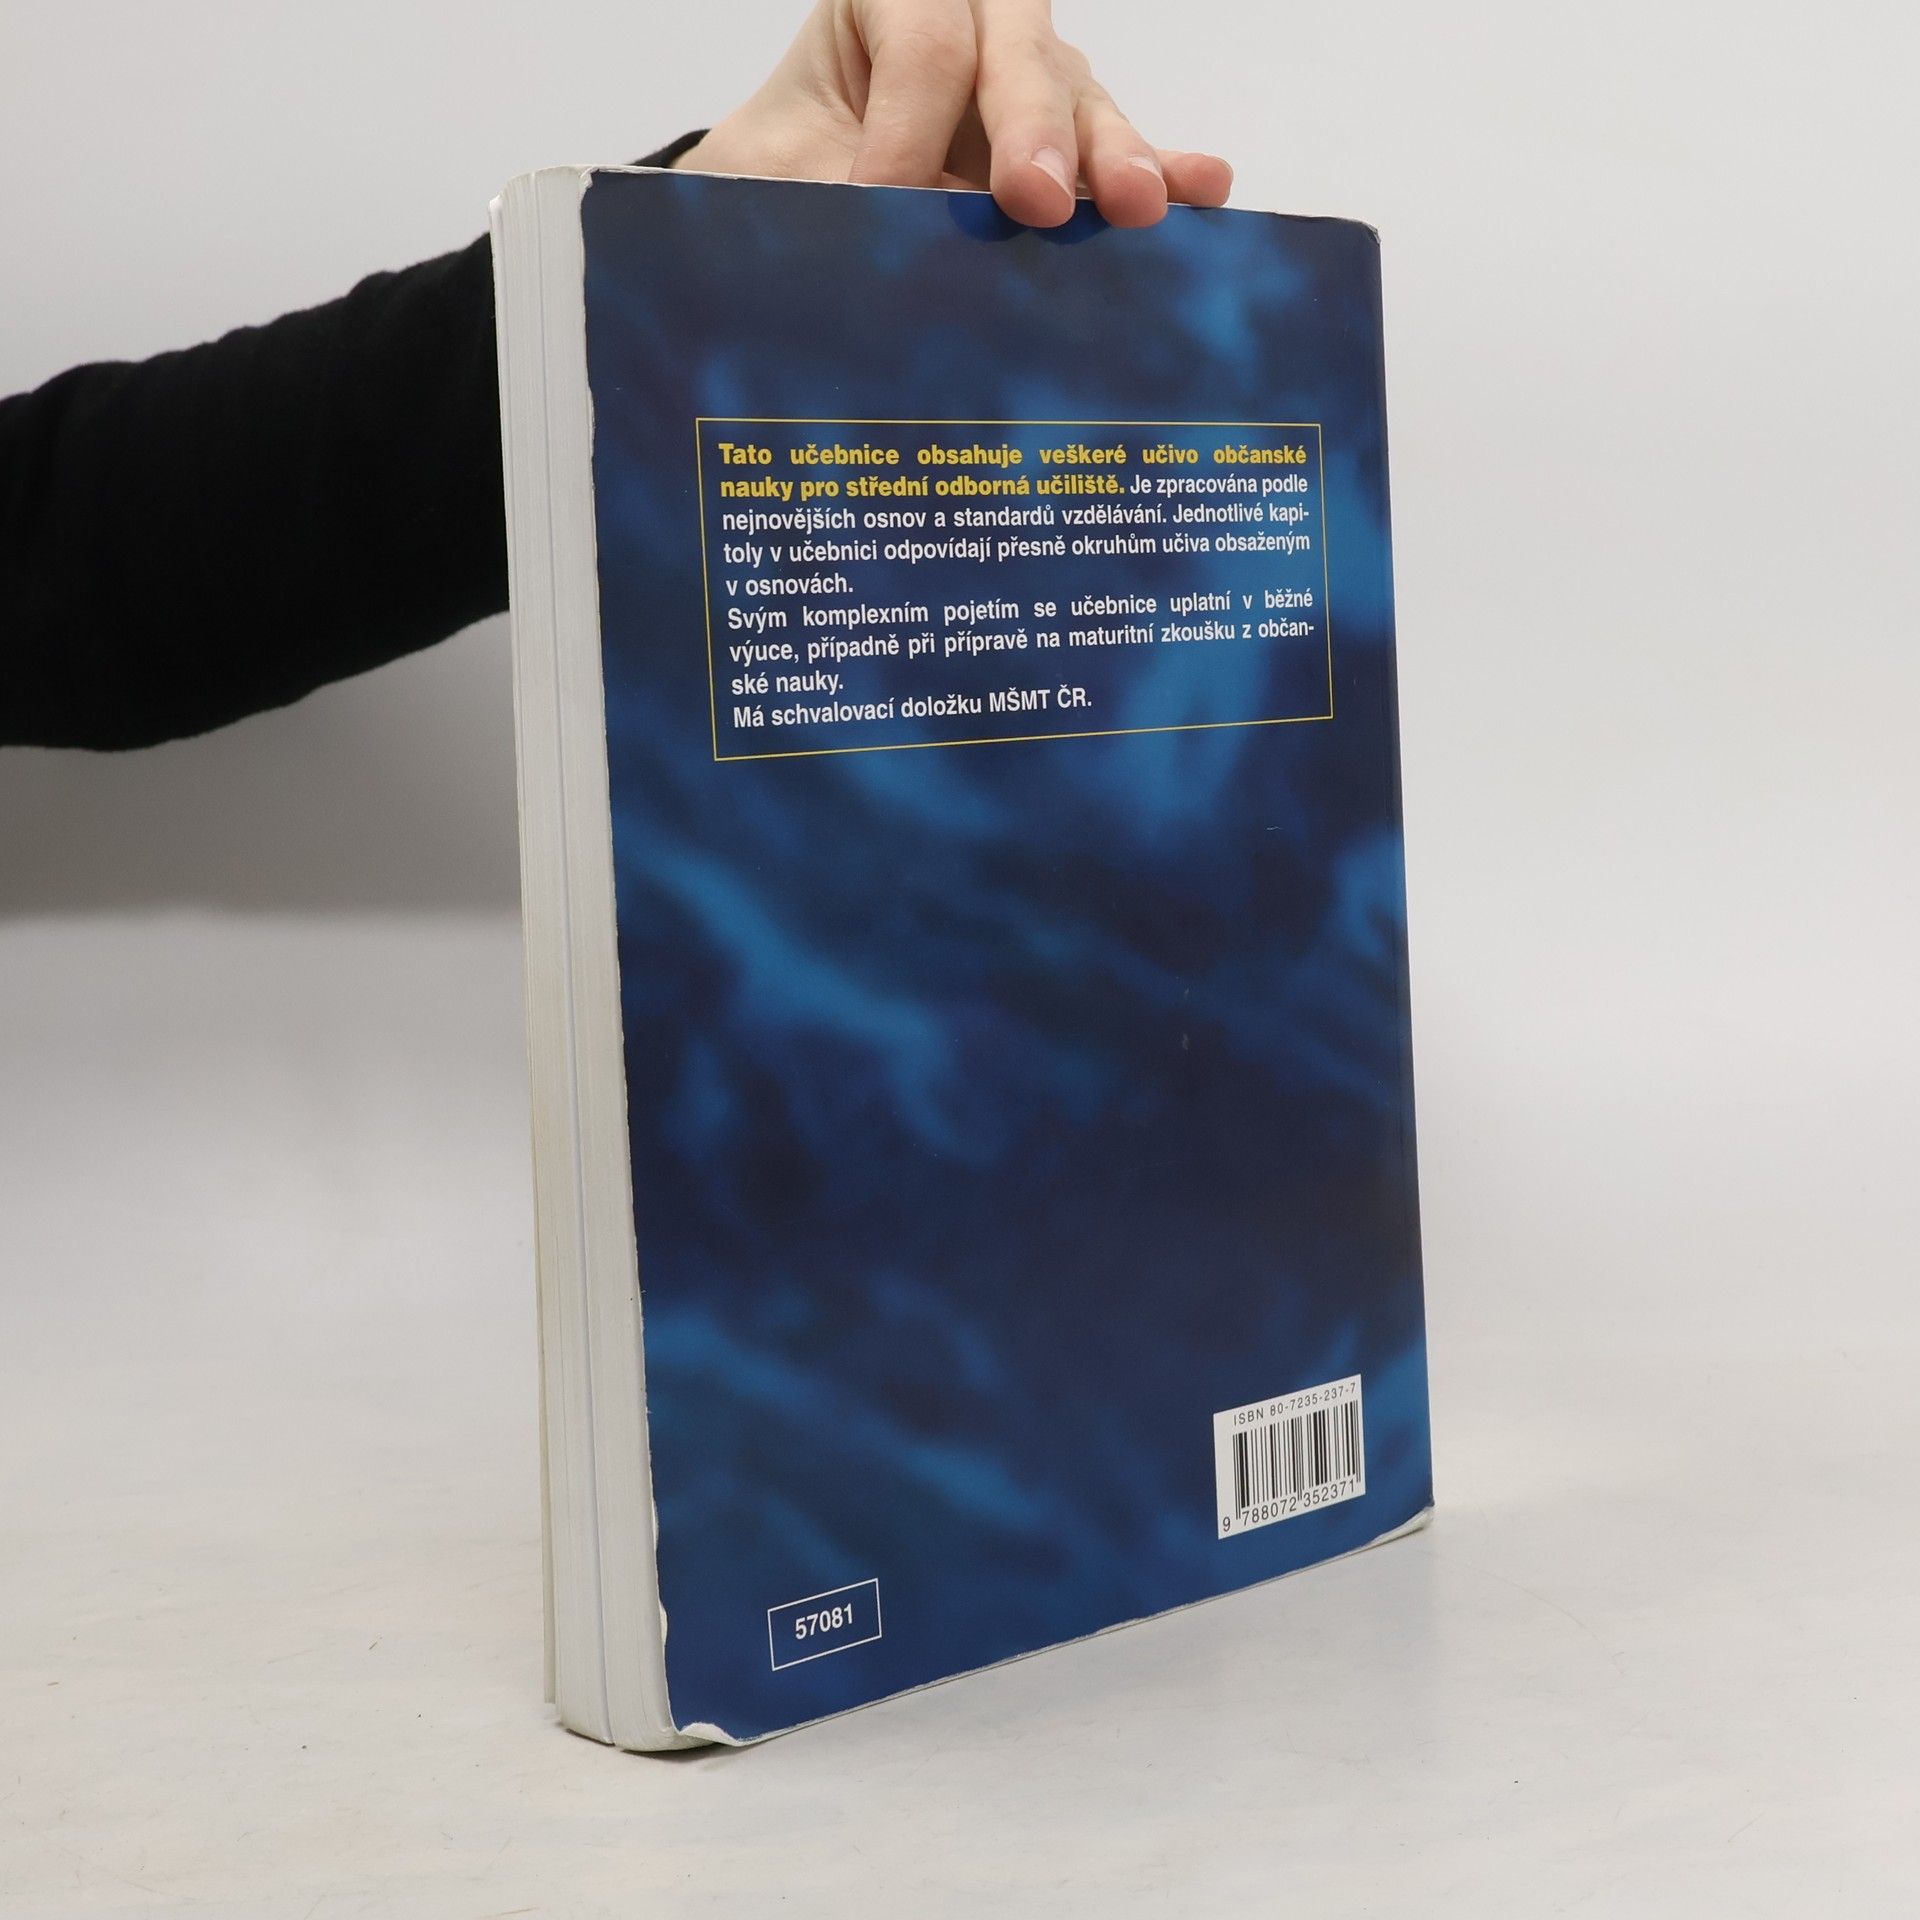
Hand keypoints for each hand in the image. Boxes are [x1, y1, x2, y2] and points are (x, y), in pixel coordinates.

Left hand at [675, 0, 1232, 228]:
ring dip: (1110, 156)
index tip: (882, 204)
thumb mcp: (763, 169)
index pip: (922, 42)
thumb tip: (866, 235)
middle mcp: (973, 25)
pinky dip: (1163, 172)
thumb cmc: (780, 174)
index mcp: (887, 0)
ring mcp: (1031, 84)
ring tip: (1137, 205)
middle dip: (1030, 126)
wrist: (789, 211)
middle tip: (1034, 198)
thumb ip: (807, 187)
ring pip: (1079, 99)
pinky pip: (1120, 155)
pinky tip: (1204, 190)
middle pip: (1018, 52)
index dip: (907, 125)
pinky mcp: (1068, 149)